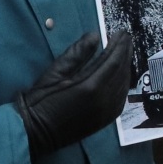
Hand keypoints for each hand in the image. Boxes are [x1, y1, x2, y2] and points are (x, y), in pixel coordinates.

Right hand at [14, 31, 133, 157]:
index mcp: (91, 86)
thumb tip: (95, 36)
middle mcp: (104, 100)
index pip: (114, 60)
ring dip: (126, 68)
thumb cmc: (41, 100)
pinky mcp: (104, 121)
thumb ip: (77, 54)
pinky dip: (123, 85)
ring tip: (125, 54)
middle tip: (127, 38)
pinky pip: (120, 100)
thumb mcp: (55, 72)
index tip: (123, 32)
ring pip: (123, 86)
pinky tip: (121, 77)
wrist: (35, 132)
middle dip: (126, 53)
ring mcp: (106, 113)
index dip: (120, 45)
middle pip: (122, 72)